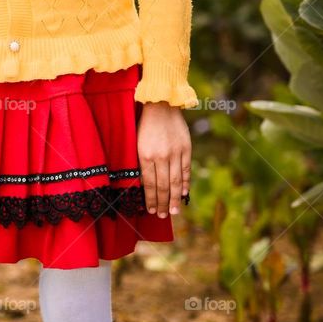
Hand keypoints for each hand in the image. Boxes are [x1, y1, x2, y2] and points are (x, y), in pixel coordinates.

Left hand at [136, 102, 190, 217]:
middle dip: (162, 203)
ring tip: (174, 211)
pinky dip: (185, 183)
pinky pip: (186, 169)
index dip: (150, 199)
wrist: (162, 104)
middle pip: (162, 186)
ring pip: (175, 181)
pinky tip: (183, 194)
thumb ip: (141, 162)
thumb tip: (145, 184)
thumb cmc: (144, 124)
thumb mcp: (136, 142)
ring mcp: (175, 153)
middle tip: (163, 216)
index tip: (151, 210)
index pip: (148, 184)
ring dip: (174, 198)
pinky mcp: (186, 148)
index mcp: (145, 155)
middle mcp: (161, 156)